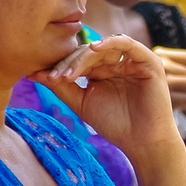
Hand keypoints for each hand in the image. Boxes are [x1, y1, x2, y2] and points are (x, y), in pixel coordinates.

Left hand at [29, 36, 178, 160]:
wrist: (142, 142)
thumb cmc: (115, 125)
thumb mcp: (82, 103)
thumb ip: (64, 87)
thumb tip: (37, 74)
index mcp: (103, 71)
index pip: (79, 60)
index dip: (61, 66)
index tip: (39, 76)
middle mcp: (118, 63)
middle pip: (88, 53)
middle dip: (69, 64)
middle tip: (53, 77)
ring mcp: (133, 60)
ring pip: (103, 48)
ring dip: (84, 58)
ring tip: (69, 73)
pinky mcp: (148, 61)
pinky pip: (127, 44)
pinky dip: (110, 43)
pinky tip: (94, 49)